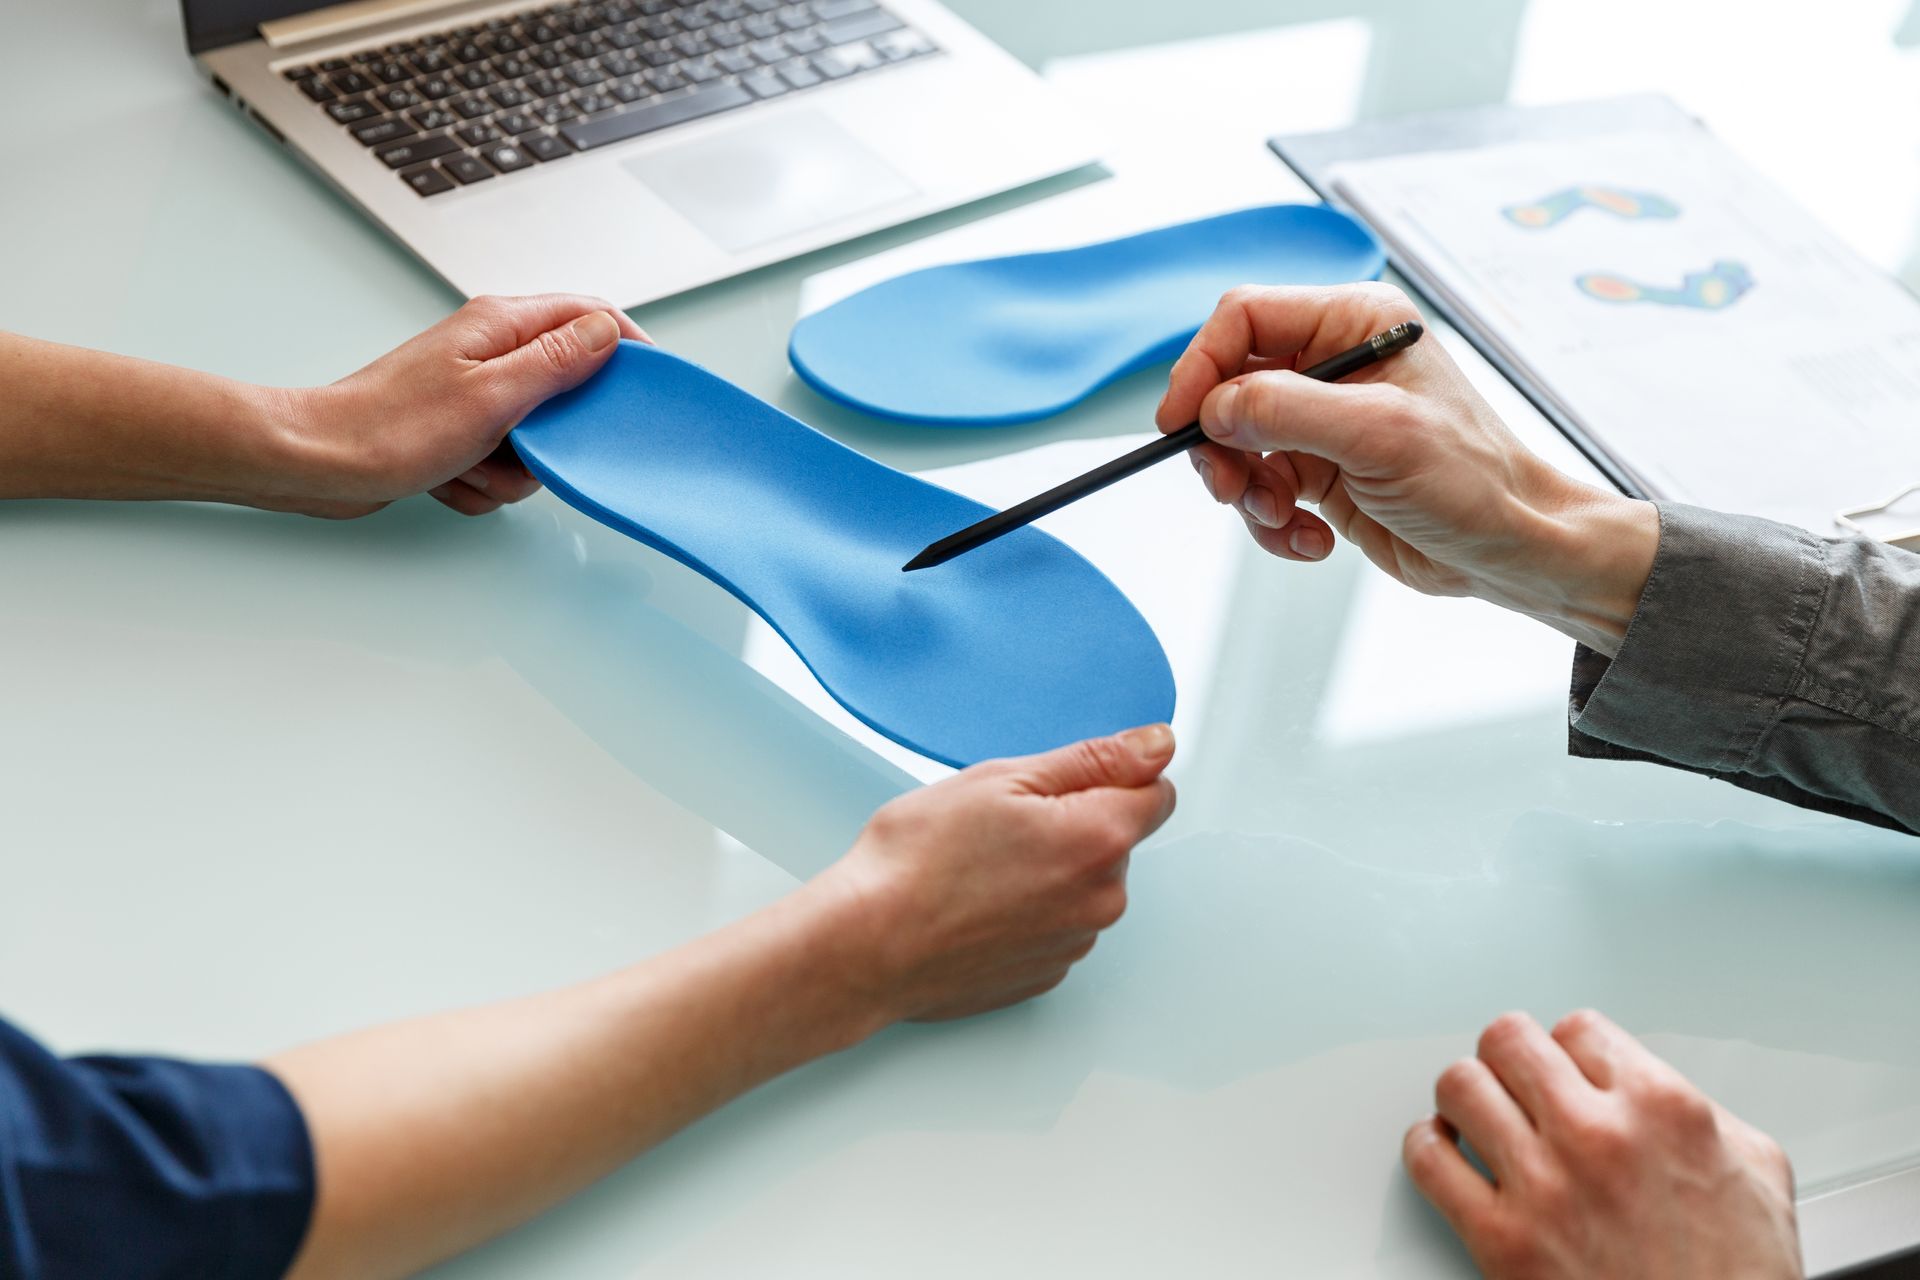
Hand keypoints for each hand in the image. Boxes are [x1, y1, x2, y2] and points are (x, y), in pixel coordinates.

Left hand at [277, 294, 649, 517]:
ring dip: (512, 466)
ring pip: (538, 435)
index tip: (650, 386)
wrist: (318, 462)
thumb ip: (558, 362)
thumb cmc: (389, 428)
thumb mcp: (494, 395)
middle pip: (568, 387)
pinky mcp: (459, 428)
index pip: (591, 316)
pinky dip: (483, 479)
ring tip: (470, 462)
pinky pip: (502, 461)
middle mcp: (490, 350)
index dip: (628, 349)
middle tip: (530, 446)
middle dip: (555, 434)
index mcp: (501, 325)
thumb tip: (607, 332)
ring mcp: (474, 391)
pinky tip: (450, 476)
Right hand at [810, 725, 1177, 1022]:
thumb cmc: (917, 861)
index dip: (1112, 775)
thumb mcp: (1002, 778)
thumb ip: (1095, 759)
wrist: (867, 945)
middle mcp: (1101, 899)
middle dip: (1075, 822)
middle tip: (1002, 822)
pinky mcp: (1047, 973)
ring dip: (1051, 869)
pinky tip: (980, 903)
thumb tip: (1156, 744)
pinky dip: (1030, 911)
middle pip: (1117, 840)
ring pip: (1084, 884)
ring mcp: (1075, 943)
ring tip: (981, 866)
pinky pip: (1057, 925)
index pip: (1158, 792)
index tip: (1064, 781)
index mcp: (1099, 840)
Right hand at [1156, 283, 1658, 654]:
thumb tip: (1214, 408)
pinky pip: (1260, 489)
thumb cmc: (1474, 481)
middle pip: (1228, 385)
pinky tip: (1312, 539)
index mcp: (1354, 323)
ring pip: (1236, 444)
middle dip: (1222, 444)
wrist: (1509, 551)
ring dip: (1248, 492)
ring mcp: (1325, 419)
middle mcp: (1334, 362)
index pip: (1245, 319)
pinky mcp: (1320, 470)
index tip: (1180, 423)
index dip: (1202, 367)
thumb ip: (1286, 409)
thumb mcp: (1377, 435)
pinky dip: (1272, 522)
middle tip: (1232, 489)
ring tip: (1285, 519)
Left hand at [1404, 1010, 1801, 1278]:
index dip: (1568, 1049)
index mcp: (1664, 1109)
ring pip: (1461, 1085)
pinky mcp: (1501, 1241)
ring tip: (1477, 1113)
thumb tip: (1648, 1090)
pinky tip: (1447, 1153)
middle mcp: (1599, 1135)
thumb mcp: (1757, 1175)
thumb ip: (1701, 1113)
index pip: (1579, 1028)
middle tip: (1512, 1080)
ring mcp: (1545, 1186)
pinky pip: (1428, 1159)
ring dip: (1465, 1095)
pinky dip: (1428, 1146)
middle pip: (1508, 1040)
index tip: (1564, 1068)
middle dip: (1508, 1057)